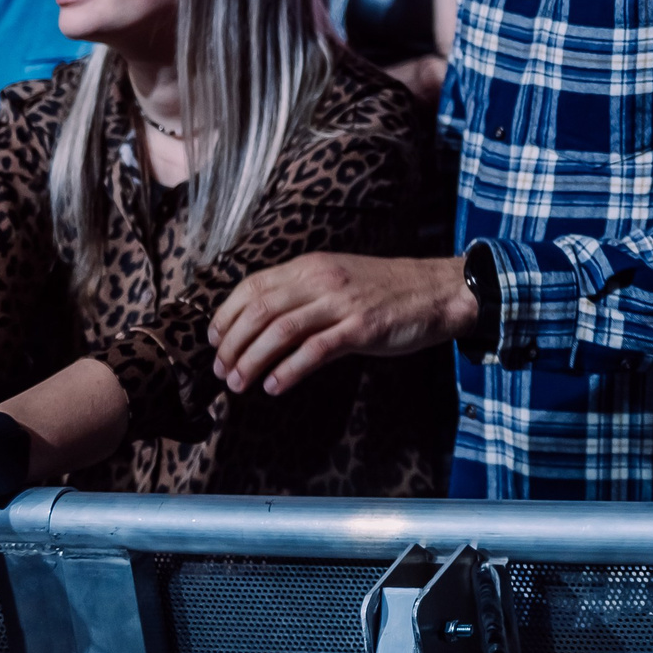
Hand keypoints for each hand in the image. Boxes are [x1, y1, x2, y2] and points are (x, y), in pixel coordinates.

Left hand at [209, 253, 474, 395]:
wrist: (438, 291)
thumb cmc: (387, 290)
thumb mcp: (339, 279)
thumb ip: (303, 293)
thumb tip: (260, 322)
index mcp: (312, 265)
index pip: (253, 286)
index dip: (225, 316)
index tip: (214, 341)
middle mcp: (322, 280)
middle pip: (260, 311)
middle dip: (232, 344)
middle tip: (222, 371)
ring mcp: (342, 303)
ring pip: (281, 331)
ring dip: (252, 361)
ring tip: (239, 384)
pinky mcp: (362, 328)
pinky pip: (315, 350)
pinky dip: (289, 370)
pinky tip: (274, 386)